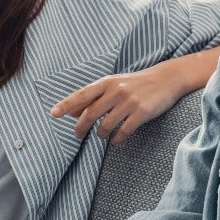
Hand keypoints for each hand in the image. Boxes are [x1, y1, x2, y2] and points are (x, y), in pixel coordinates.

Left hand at [51, 68, 182, 144]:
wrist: (166, 79)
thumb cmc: (135, 83)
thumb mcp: (113, 85)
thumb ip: (92, 98)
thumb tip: (71, 112)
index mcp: (107, 82)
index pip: (82, 95)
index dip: (66, 104)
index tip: (53, 114)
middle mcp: (116, 91)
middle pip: (91, 114)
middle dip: (81, 128)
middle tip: (78, 136)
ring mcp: (130, 102)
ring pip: (106, 125)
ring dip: (101, 134)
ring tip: (102, 135)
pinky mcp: (142, 113)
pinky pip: (123, 132)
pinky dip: (116, 139)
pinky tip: (116, 139)